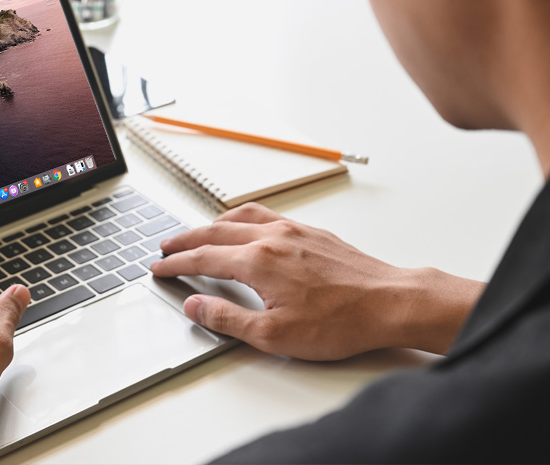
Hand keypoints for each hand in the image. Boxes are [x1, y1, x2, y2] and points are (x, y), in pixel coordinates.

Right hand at [150, 203, 482, 360]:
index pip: (203, 258)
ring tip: (198, 233)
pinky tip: (246, 226)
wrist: (391, 303)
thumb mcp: (274, 334)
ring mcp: (294, 231)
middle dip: (185, 239)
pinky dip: (242, 218)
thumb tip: (196, 306)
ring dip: (211, 224)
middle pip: (214, 232)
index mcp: (258, 262)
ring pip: (240, 217)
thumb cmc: (341, 321)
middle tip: (166, 247)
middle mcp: (272, 238)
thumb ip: (227, 319)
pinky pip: (266, 215)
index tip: (159, 268)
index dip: (175, 264)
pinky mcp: (312, 232)